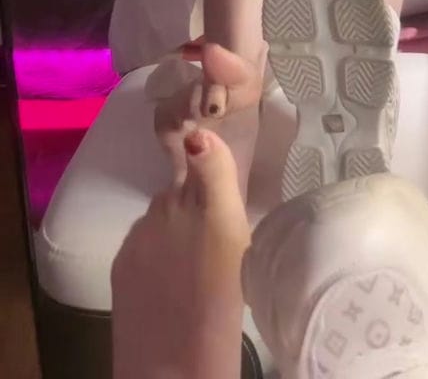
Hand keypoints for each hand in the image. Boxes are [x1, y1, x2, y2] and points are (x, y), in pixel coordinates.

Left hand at [112, 129, 249, 378]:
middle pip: (184, 184)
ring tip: (190, 260)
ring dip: (174, 222)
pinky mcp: (122, 257)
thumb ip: (218, 185)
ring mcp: (143, 232)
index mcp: (215, 206)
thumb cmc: (224, 312)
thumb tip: (198, 138)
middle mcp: (173, 207)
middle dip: (196, 198)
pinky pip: (142, 236)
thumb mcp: (239, 245)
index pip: (205, 150)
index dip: (206, 150)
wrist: (175, 370)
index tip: (213, 156)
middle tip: (214, 235)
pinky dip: (154, 246)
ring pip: (162, 211)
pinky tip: (166, 275)